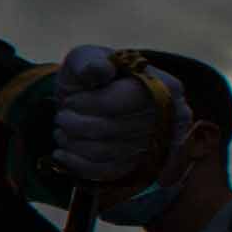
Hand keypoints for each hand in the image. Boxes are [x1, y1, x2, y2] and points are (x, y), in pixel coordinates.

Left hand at [47, 42, 174, 189]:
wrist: (89, 101)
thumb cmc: (91, 76)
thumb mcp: (87, 58)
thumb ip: (90, 61)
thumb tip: (101, 69)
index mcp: (165, 88)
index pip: (124, 101)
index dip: (89, 103)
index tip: (71, 99)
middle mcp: (171, 120)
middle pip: (112, 129)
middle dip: (76, 123)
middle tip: (62, 116)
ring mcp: (158, 148)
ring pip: (105, 152)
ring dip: (73, 141)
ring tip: (63, 129)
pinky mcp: (140, 169)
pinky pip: (106, 173)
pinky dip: (76, 163)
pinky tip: (61, 152)